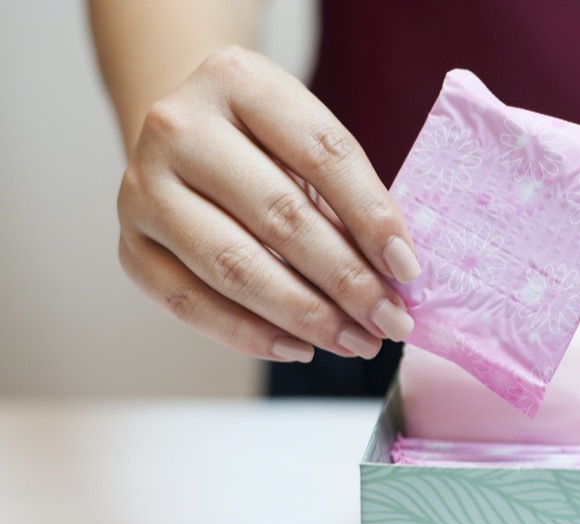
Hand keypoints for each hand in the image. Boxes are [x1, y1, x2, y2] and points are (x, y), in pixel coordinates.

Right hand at [116, 46, 421, 362]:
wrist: (185, 140)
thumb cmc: (265, 147)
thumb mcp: (309, 143)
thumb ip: (348, 199)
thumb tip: (395, 279)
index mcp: (239, 81)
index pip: (322, 154)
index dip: (372, 217)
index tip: (408, 270)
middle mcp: (179, 128)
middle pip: (279, 216)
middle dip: (347, 281)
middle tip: (390, 321)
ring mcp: (143, 188)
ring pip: (233, 266)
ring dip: (306, 315)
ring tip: (356, 341)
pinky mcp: (130, 246)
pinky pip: (192, 304)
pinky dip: (251, 334)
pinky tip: (300, 347)